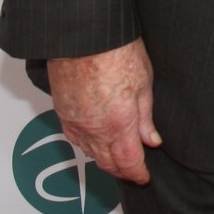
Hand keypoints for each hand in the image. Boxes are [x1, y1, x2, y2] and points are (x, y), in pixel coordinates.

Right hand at [48, 38, 159, 184]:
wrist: (83, 37)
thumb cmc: (115, 51)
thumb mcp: (144, 83)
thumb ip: (145, 117)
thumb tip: (151, 139)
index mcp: (119, 124)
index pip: (129, 162)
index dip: (137, 174)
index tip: (144, 177)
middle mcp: (94, 129)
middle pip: (108, 163)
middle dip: (122, 171)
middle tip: (133, 172)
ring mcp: (75, 123)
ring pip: (90, 153)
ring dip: (104, 161)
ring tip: (117, 160)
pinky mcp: (62, 113)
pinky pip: (75, 139)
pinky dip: (87, 147)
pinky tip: (94, 143)